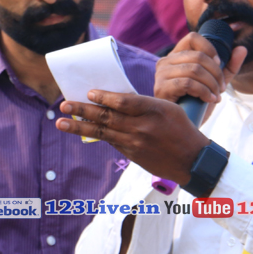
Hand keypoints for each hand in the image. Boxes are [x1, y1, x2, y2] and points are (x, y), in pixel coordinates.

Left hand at [57, 93, 208, 185]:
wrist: (192, 161)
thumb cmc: (182, 129)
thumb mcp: (168, 109)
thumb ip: (143, 104)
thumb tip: (116, 100)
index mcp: (154, 110)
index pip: (124, 101)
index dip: (105, 97)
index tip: (90, 92)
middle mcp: (142, 127)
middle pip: (107, 117)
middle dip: (83, 110)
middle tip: (64, 104)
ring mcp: (136, 143)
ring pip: (102, 132)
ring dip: (79, 127)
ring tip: (60, 123)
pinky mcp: (133, 155)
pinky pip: (111, 142)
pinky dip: (96, 136)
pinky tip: (82, 131)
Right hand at [155, 32, 247, 114]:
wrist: (184, 128)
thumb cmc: (196, 104)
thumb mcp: (215, 82)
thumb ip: (228, 66)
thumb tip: (242, 48)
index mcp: (177, 56)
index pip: (193, 38)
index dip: (210, 49)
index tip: (219, 64)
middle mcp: (165, 61)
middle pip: (198, 56)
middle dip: (216, 73)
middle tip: (221, 88)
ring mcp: (161, 74)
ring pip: (194, 69)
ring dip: (211, 84)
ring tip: (216, 96)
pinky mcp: (161, 89)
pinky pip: (188, 83)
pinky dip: (204, 92)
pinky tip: (209, 100)